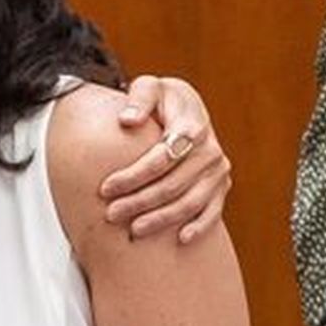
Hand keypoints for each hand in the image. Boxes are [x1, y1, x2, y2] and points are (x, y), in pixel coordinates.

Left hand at [99, 74, 231, 243]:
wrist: (186, 106)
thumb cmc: (162, 99)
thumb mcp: (149, 87)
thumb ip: (138, 99)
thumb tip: (127, 120)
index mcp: (192, 126)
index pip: (160, 158)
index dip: (132, 176)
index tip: (105, 188)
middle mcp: (210, 151)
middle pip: (172, 185)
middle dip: (139, 202)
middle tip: (111, 214)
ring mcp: (218, 171)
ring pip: (190, 202)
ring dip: (161, 219)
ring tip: (133, 230)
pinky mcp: (221, 185)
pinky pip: (213, 210)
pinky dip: (199, 226)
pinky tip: (180, 239)